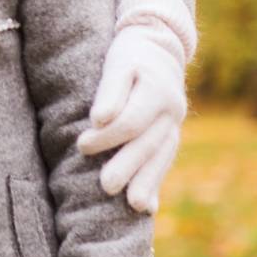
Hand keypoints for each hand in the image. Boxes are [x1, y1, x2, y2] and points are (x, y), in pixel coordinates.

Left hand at [77, 21, 186, 212]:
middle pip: (147, 144)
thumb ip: (110, 91)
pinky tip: (148, 207)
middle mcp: (171, 112)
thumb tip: (99, 118)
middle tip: (106, 186)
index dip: (107, 136)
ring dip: (148, 182)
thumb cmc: (131, 54)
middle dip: (127, 166)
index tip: (82, 145)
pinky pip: (165, 160)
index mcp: (157, 92)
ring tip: (135, 205)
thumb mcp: (118, 63)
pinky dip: (155, 182)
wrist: (161, 48)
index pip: (131, 122)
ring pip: (161, 157)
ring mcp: (174, 125)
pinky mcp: (171, 135)